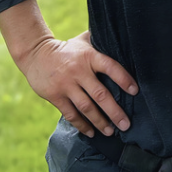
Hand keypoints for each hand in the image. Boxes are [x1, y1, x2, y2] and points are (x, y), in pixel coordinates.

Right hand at [14, 30, 138, 137]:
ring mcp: (66, 85)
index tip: (135, 91)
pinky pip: (71, 114)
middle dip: (114, 112)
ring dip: (100, 122)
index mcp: (89, 56)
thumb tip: (123, 39)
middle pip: (100, 94)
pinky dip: (82, 125)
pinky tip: (91, 132)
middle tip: (126, 125)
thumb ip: (101, 42)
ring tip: (110, 132)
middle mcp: (78, 71)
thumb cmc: (67, 49)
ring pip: (86, 108)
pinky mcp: (55, 96)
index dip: (124, 79)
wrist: (36, 53)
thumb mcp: (84, 41)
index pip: (111, 67)